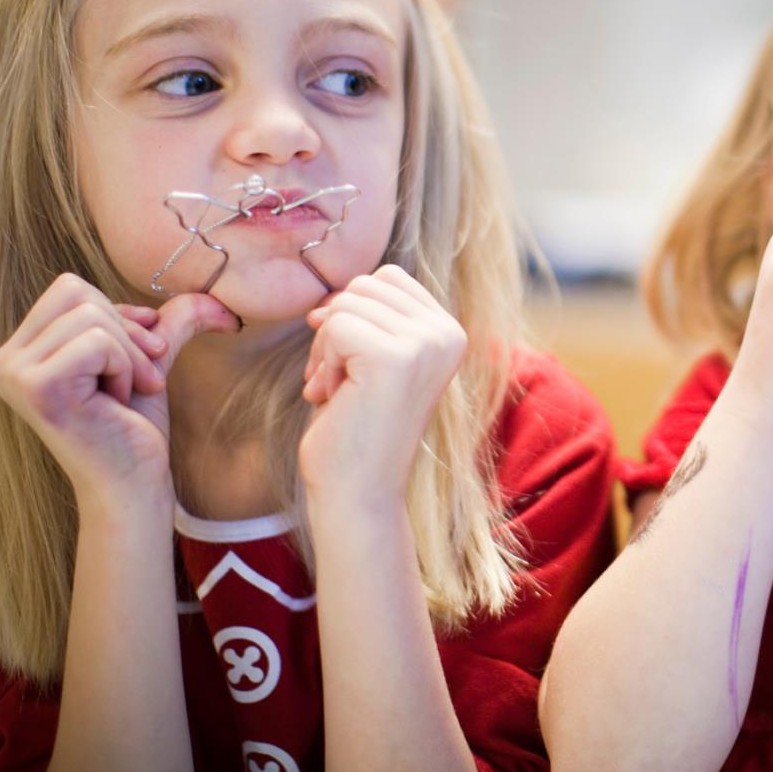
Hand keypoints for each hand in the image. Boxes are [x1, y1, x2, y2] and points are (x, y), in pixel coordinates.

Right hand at [0, 274, 238, 507]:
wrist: (133, 483)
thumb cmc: (134, 426)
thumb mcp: (147, 358)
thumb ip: (169, 321)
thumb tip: (219, 297)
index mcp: (20, 350)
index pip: (70, 288)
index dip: (118, 315)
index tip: (139, 355)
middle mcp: (4, 360)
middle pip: (77, 293)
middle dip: (125, 333)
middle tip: (136, 379)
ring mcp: (14, 374)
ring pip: (91, 316)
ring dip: (128, 355)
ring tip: (125, 393)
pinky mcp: (37, 386)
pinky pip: (98, 341)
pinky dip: (124, 367)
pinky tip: (116, 402)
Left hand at [298, 265, 465, 509]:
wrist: (358, 493)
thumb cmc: (356, 430)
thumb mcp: (373, 363)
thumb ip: (370, 321)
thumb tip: (325, 300)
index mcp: (450, 332)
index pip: (387, 278)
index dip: (353, 313)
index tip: (351, 365)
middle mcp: (447, 334)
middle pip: (364, 286)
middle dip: (336, 331)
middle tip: (341, 382)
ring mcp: (425, 344)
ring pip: (345, 306)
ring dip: (325, 351)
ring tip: (338, 394)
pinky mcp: (394, 357)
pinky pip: (334, 327)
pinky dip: (322, 364)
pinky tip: (333, 400)